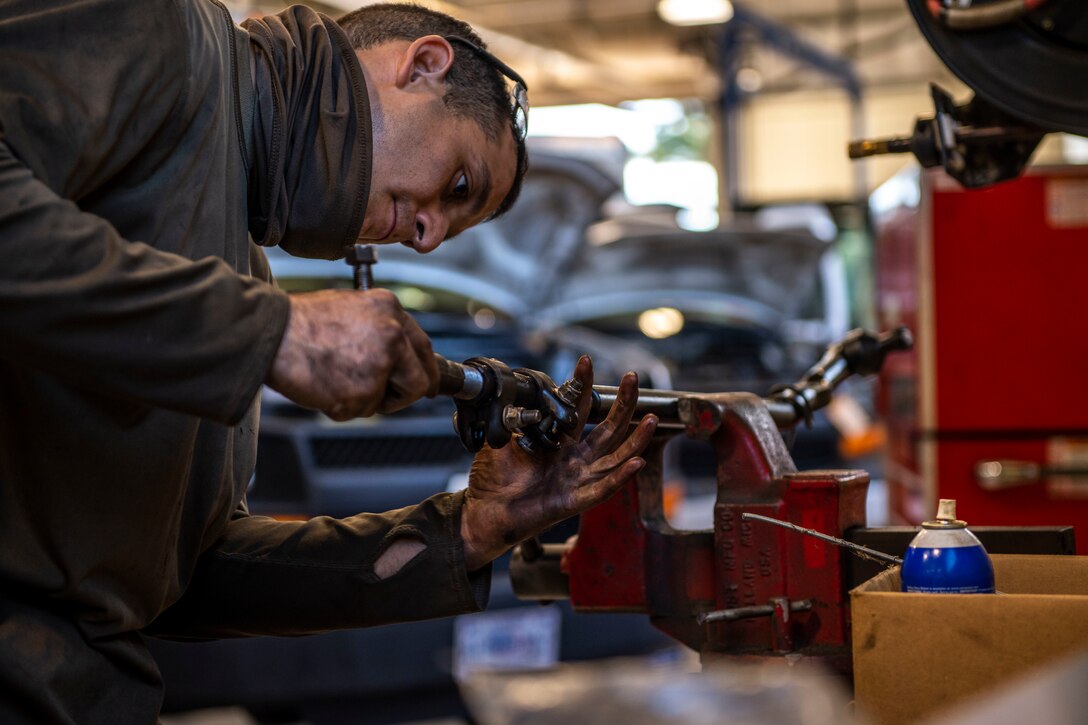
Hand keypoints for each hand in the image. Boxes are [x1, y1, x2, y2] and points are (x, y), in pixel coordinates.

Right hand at [266, 289, 437, 419]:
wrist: (269, 332)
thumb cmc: (299, 321)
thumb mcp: (350, 307)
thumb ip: (379, 329)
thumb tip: (397, 355)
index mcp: (390, 309)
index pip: (423, 347)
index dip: (426, 370)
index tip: (429, 384)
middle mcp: (392, 334)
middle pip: (419, 380)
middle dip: (404, 394)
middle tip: (389, 398)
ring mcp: (379, 364)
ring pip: (387, 400)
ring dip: (365, 398)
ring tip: (335, 376)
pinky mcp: (361, 391)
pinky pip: (361, 410)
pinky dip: (342, 405)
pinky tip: (324, 384)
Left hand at [459, 356, 656, 569]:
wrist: (483, 512)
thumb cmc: (492, 482)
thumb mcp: (500, 440)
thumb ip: (511, 418)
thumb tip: (514, 394)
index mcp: (559, 444)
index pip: (578, 410)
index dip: (583, 386)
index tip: (586, 361)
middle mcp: (574, 461)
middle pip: (608, 430)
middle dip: (623, 404)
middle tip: (633, 378)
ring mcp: (577, 481)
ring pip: (615, 459)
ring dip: (635, 439)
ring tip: (650, 419)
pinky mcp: (573, 501)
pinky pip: (602, 489)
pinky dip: (620, 477)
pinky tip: (636, 462)